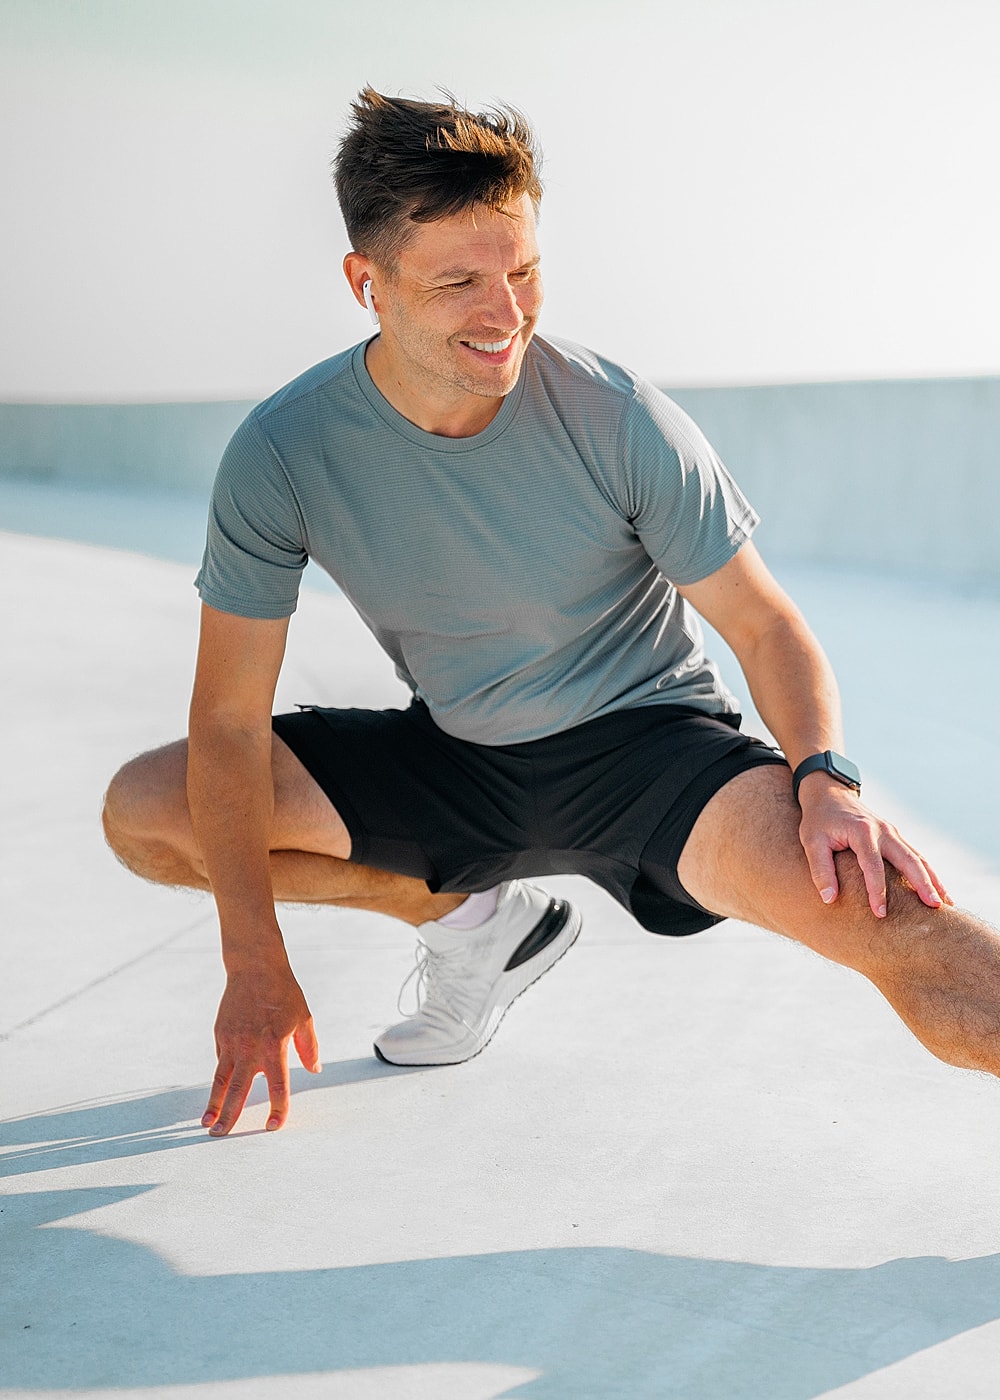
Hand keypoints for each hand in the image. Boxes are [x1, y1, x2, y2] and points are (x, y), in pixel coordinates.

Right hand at [202, 965, 320, 1135]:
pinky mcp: (220, 1034)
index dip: (277, 1109)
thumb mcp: (304, 1018)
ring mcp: (232, 1041)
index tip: (272, 1127)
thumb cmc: (284, 993)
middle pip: (239, 1090)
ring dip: (213, 1103)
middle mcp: (251, 1048)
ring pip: (220, 1080)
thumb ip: (309, 1047)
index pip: (277, 1086)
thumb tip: (314, 1070)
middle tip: (221, 1136)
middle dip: (230, 1116)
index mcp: (275, 1046)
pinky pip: (221, 1060)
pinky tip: (219, 1090)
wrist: (255, 967)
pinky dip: (221, 1076)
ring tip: (207, 1124)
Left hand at [797, 778, 951, 918]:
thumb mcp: (811, 842)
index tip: (881, 914)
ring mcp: (893, 832)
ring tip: (946, 905)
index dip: (878, 891)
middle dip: (923, 884)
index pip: (873, 865)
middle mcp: (883, 831)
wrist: (829, 794)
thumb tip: (829, 899)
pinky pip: (916, 856)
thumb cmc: (819, 821)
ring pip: (919, 858)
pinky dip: (929, 874)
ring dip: (933, 880)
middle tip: (934, 907)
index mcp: (862, 831)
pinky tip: (938, 891)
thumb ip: (820, 870)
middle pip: (909, 859)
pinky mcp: (896, 837)